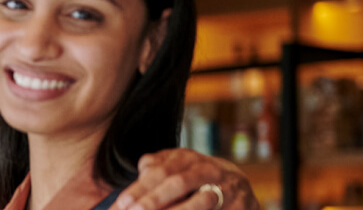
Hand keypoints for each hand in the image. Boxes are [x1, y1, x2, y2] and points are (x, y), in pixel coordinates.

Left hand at [111, 148, 258, 209]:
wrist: (235, 185)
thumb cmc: (192, 179)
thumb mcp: (172, 170)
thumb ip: (153, 173)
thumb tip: (134, 182)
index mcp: (185, 157)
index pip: (159, 171)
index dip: (139, 188)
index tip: (122, 204)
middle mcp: (206, 168)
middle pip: (177, 182)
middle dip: (154, 199)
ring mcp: (225, 184)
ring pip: (201, 198)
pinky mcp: (240, 202)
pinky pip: (215, 209)